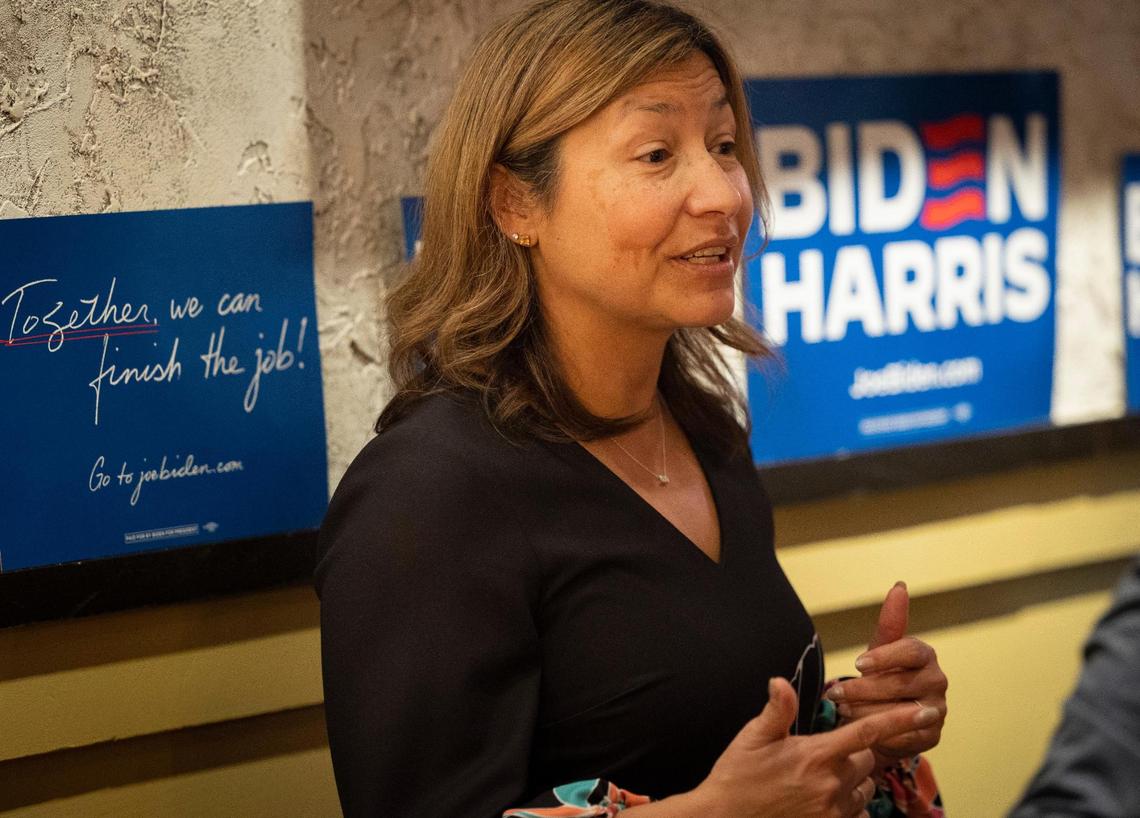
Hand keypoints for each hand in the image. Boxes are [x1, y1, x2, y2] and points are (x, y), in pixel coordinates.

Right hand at [697, 676, 940, 817]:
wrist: (724, 817)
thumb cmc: (737, 775)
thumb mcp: (753, 737)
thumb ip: (777, 710)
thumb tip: (780, 680)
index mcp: (816, 755)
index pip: (868, 732)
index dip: (901, 719)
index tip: (927, 711)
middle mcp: (831, 784)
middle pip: (868, 760)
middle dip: (855, 753)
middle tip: (824, 753)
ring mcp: (832, 811)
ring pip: (865, 789)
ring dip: (853, 781)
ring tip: (821, 778)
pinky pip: (857, 816)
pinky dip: (849, 807)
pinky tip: (824, 802)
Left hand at [825, 582, 947, 762]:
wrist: (887, 718)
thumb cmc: (883, 675)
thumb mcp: (882, 649)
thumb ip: (890, 622)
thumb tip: (900, 586)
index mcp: (925, 655)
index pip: (912, 651)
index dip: (885, 657)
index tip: (857, 663)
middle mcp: (937, 680)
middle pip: (902, 683)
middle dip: (865, 689)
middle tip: (835, 693)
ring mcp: (937, 709)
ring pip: (901, 711)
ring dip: (867, 711)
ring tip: (842, 708)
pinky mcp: (932, 735)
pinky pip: (904, 736)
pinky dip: (879, 732)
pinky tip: (860, 729)